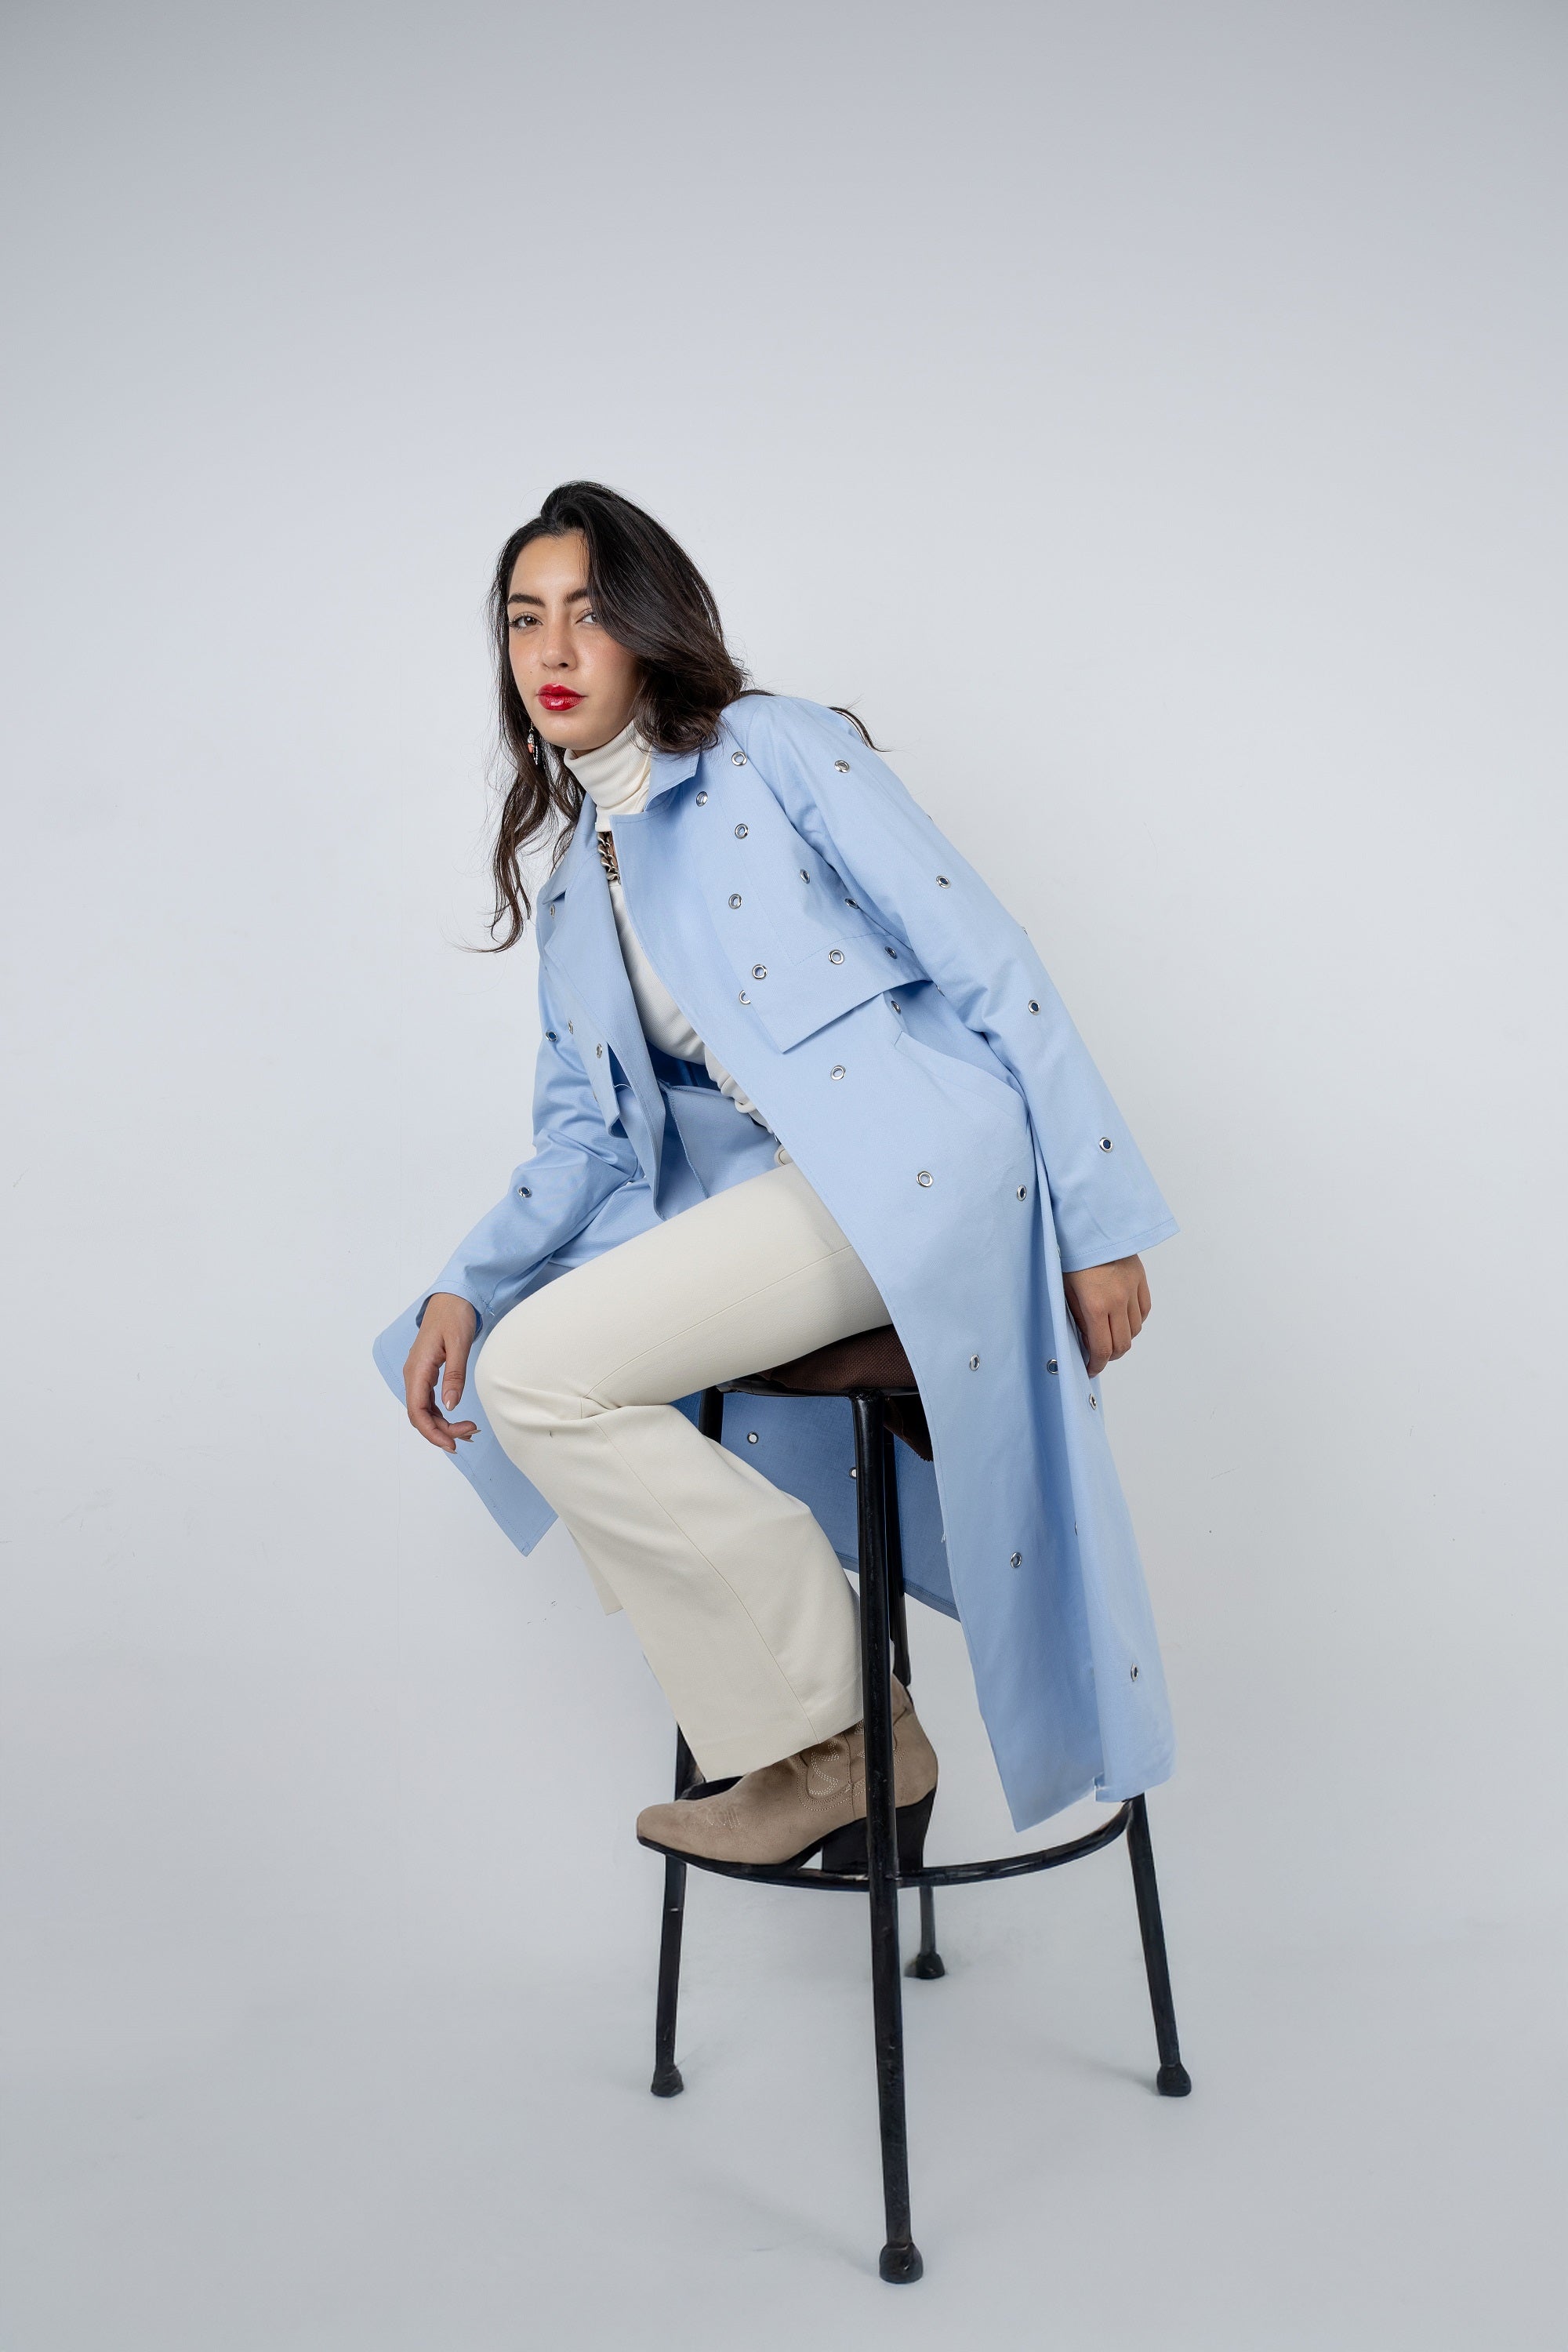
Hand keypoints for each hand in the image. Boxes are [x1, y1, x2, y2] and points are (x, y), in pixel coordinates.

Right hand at [403, 1293, 479, 1450]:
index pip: (417, 1411)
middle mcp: (413, 1375)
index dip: (432, 1432)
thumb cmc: (454, 1316)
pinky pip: (429, 1401)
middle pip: (420, 1415)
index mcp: (417, 1369)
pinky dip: (442, 1414)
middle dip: (441, 1431)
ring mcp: (418, 1375)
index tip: (452, 1443)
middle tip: (469, 1435)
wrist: (452, 1298)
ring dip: (442, 1424)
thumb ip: (454, 1376)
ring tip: (468, 1431)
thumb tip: (450, 1407)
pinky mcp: (426, 1373)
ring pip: (425, 1410)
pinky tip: (457, 1419)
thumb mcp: (459, 1344)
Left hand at [1062, 1255, 1149, 1379]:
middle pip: (1122, 1344)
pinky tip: (1122, 1319)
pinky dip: (1135, 1320)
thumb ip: (1077, 1318)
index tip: (1090, 1369)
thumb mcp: (1065, 1290)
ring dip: (1123, 1338)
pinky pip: (1144, 1310)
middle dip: (1109, 1356)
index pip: (1102, 1348)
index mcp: (1095, 1305)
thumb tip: (1086, 1341)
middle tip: (1098, 1355)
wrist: (1090, 1224)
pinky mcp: (1141, 1280)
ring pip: (1135, 1330)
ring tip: (1109, 1335)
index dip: (1096, 1364)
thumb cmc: (1070, 1256)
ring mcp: (1132, 1290)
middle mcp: (1118, 1301)